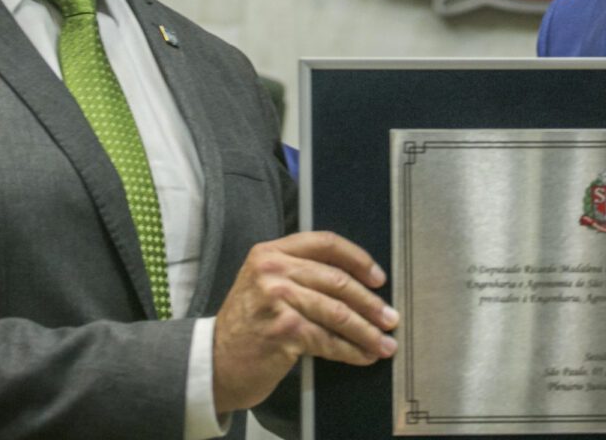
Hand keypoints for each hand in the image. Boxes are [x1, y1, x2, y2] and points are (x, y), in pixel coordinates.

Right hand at [212, 231, 397, 413]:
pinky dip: (351, 350)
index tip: (378, 278)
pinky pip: (328, 340)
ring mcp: (277, 299)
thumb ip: (299, 272)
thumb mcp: (264, 284)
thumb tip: (357, 282)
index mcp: (271, 252)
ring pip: (337, 312)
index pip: (326, 242)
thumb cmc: (248, 325)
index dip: (358, 259)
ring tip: (385, 342)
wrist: (215, 362)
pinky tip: (364, 356)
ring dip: (367, 330)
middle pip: (337, 280)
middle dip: (370, 302)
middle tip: (391, 317)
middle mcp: (272, 269)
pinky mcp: (283, 330)